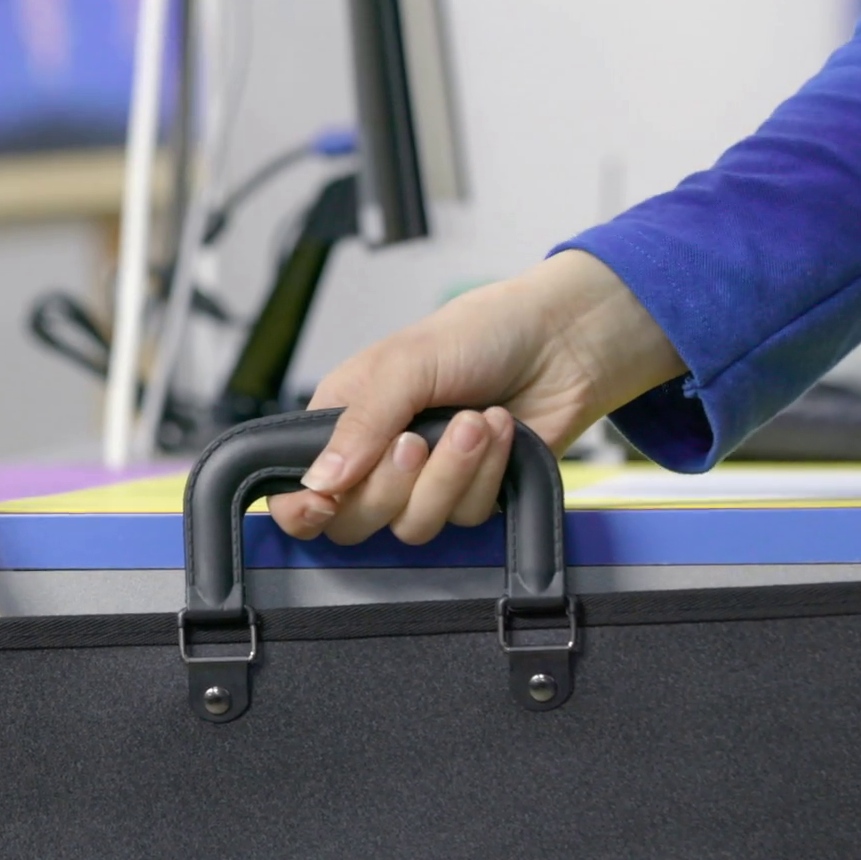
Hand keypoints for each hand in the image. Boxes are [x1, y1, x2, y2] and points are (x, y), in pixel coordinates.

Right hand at [268, 250, 686, 543]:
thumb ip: (359, 424)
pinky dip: (485, 475)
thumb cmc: (480, 334)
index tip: (324, 502)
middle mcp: (376, 461)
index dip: (302, 509)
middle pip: (354, 522)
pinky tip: (499, 432)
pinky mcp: (471, 497)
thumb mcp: (404, 364)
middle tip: (416, 440)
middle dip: (391, 485)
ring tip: (474, 422)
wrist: (563, 341)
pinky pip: (464, 518)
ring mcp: (424, 484)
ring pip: (413, 525)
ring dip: (449, 474)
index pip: (297, 491)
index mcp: (341, 423)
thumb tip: (319, 480)